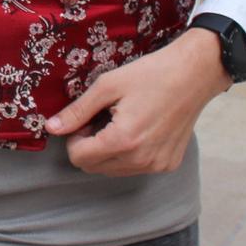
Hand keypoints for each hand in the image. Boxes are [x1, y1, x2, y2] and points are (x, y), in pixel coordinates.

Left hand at [46, 29, 230, 176]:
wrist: (194, 75)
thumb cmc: (151, 75)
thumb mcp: (107, 86)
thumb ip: (77, 111)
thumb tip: (51, 128)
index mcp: (123, 141)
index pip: (79, 158)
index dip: (74, 138)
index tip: (85, 119)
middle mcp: (141, 160)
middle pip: (93, 168)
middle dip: (89, 146)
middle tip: (102, 119)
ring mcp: (157, 165)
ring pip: (113, 171)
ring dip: (108, 152)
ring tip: (120, 123)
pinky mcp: (168, 164)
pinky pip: (135, 168)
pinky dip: (128, 154)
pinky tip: (138, 129)